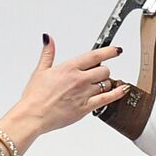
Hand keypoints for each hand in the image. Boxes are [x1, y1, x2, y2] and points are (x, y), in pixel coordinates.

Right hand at [10, 36, 129, 135]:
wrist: (33, 116)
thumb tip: (49, 39)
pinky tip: (122, 90)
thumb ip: (48, 53)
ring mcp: (84, 94)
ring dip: (106, 84)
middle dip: (104, 71)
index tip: (116, 50)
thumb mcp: (40, 71)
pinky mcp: (86, 108)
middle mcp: (79, 79)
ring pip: (106, 84)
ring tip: (101, 86)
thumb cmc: (35, 96)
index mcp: (69, 68)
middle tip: (98, 74)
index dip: (109, 51)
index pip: (95, 55)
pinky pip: (107, 98)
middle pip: (104, 70)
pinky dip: (117, 94)